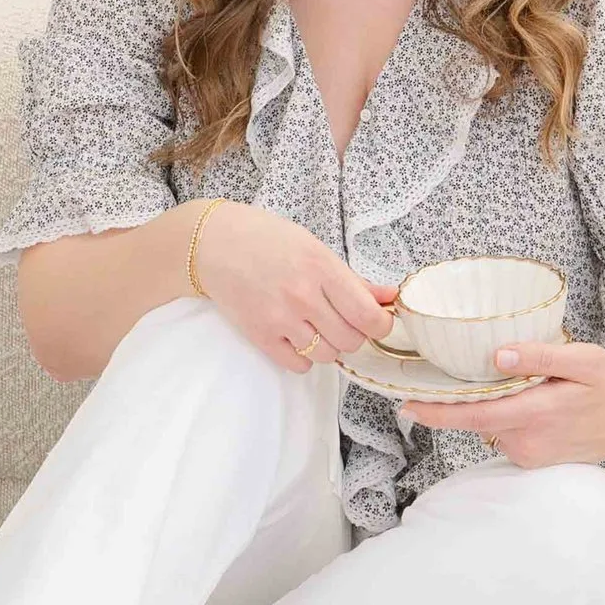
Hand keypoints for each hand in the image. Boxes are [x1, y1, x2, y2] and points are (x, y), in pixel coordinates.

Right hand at [193, 201, 396, 371]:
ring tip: (316, 325)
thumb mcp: (315, 248)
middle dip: (354, 334)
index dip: (381, 324)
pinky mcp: (260, 336)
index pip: (367, 315)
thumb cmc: (267, 239)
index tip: (379, 320)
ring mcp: (280, 318)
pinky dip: (305, 356)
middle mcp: (303, 295)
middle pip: (351, 340)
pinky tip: (297, 336)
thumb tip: (391, 297)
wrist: (213, 244)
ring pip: (328, 355)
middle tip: (342, 319)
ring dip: (329, 345)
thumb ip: (353, 279)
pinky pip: (299, 365)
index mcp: (321, 267)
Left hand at [399, 337, 604, 469]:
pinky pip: (505, 435)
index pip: (475, 415)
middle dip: (453, 404)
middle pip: (477, 420)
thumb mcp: (583, 359)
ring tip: (497, 380)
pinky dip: (501, 417)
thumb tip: (497, 355)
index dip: (439, 412)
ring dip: (484, 407)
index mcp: (537, 414)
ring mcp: (531, 455)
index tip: (407, 405)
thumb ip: (540, 356)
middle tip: (432, 381)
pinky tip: (517, 400)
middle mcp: (528, 441)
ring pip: (490, 427)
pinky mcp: (534, 460)